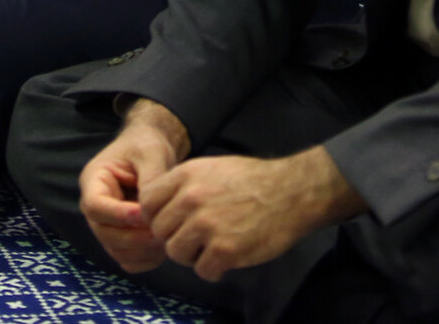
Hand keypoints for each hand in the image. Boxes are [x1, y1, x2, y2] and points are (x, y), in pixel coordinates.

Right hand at [78, 101, 190, 272]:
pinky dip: (146, 259)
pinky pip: (129, 260)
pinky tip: (165, 246)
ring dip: (142, 250)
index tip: (145, 214)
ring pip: (116, 250)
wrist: (151, 151)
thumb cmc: (147, 146)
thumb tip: (149, 210)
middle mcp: (95, 207)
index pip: (95, 206)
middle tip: (163, 232)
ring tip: (168, 238)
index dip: (119, 215)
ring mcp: (107, 226)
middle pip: (104, 233)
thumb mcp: (151, 153)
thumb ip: (151, 179)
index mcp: (94, 180)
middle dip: (134, 237)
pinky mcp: (122, 239)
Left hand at [140, 147, 367, 282]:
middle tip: (196, 238)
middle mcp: (192, 198)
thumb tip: (157, 209)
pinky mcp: (225, 249)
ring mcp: (207, 224)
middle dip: (175, 237)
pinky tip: (226, 258)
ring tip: (211, 247)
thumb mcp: (211, 168)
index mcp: (186, 176)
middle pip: (159, 230)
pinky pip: (202, 270)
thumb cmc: (253, 180)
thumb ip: (182, 186)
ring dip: (192, 255)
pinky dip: (213, 269)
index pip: (147, 202)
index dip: (157, 216)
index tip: (172, 222)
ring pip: (176, 252)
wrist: (292, 191)